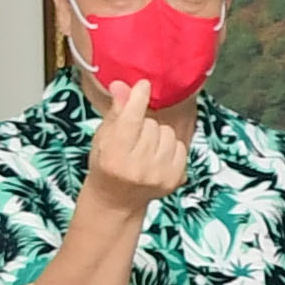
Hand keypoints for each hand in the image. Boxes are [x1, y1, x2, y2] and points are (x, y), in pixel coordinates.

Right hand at [81, 79, 187, 209]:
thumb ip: (115, 112)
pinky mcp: (175, 179)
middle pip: (151, 124)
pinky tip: (157, 156)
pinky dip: (171, 146)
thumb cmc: (106, 164)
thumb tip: (121, 85)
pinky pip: (181, 146)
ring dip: (158, 134)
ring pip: (168, 133)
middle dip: (144, 123)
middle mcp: (137, 168)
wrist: (117, 200)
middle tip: (134, 137)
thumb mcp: (103, 138)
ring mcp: (158, 175)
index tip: (144, 84)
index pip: (129, 121)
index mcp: (113, 156)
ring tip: (145, 147)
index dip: (137, 99)